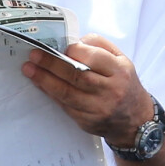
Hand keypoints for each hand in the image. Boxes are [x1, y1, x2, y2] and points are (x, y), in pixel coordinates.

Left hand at [22, 33, 152, 146]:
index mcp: (120, 71)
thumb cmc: (122, 81)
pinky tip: (40, 84)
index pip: (92, 58)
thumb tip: (72, 43)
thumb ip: (97, 44)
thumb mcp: (120, 58)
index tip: (56, 45)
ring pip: (67, 94)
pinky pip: (65, 106)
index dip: (72, 50)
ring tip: (29, 69)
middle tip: (33, 55)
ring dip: (44, 80)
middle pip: (76, 76)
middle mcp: (111, 91)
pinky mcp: (88, 123)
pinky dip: (50, 94)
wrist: (135, 120)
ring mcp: (99, 109)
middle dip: (51, 64)